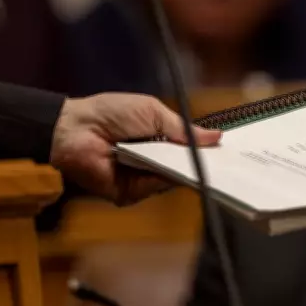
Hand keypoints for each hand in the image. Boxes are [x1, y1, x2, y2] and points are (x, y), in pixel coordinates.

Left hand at [50, 93, 220, 204]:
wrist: (74, 129)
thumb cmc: (111, 113)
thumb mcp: (153, 112)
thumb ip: (183, 129)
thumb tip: (216, 137)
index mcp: (160, 141)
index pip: (189, 151)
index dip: (207, 153)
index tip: (230, 154)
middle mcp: (154, 162)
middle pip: (185, 168)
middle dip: (204, 166)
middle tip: (229, 166)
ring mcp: (143, 179)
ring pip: (172, 180)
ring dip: (186, 171)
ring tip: (206, 165)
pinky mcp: (130, 193)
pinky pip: (153, 188)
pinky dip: (162, 179)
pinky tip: (173, 169)